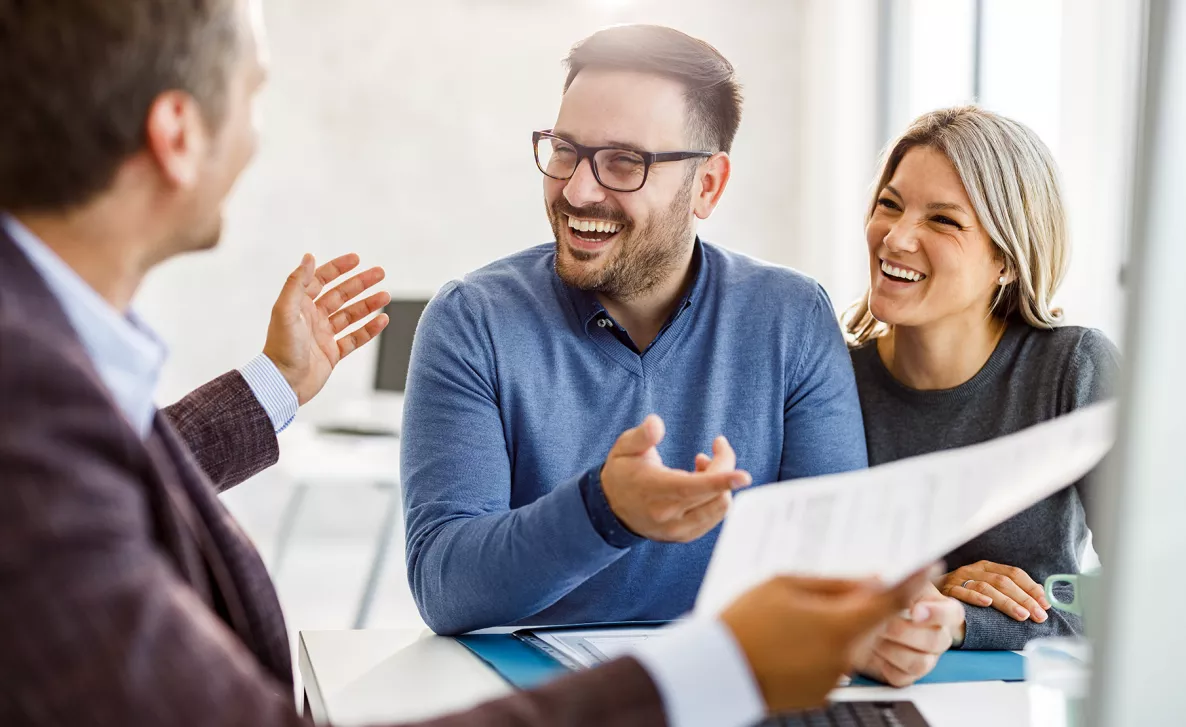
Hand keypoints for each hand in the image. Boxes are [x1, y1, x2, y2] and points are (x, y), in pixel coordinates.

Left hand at [263, 253, 390, 404]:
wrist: (283, 383)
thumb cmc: (281, 347)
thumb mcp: (286, 309)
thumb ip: (297, 282)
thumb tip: (309, 256)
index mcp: (300, 305)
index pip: (322, 280)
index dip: (338, 268)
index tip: (357, 259)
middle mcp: (313, 318)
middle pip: (341, 295)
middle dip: (360, 283)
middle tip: (380, 273)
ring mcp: (324, 335)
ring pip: (351, 316)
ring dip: (368, 305)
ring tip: (385, 296)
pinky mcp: (332, 353)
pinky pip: (355, 338)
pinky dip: (369, 330)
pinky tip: (382, 321)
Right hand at [600, 415, 751, 542]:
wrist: (610, 509)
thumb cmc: (622, 472)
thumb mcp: (624, 448)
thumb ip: (641, 435)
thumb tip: (656, 423)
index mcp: (654, 490)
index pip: (694, 487)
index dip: (721, 480)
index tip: (744, 476)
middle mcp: (668, 515)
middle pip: (715, 494)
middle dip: (724, 466)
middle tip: (716, 446)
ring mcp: (678, 529)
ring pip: (719, 507)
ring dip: (721, 483)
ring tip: (702, 464)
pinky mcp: (685, 536)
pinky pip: (714, 517)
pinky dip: (716, 497)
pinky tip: (701, 483)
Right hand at [721, 568, 934, 714]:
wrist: (716, 669)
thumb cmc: (745, 621)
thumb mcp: (786, 584)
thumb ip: (834, 582)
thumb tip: (871, 581)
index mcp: (840, 625)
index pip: (892, 601)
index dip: (913, 580)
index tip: (929, 564)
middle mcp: (845, 656)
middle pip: (872, 622)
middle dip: (862, 603)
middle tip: (831, 588)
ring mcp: (834, 679)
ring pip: (853, 642)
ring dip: (840, 626)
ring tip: (799, 617)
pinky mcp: (821, 693)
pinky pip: (835, 663)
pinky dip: (823, 649)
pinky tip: (792, 640)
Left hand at [857, 583, 964, 686]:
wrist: (871, 617)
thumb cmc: (890, 597)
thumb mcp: (900, 583)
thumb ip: (904, 583)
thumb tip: (900, 576)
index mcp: (944, 611)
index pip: (953, 614)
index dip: (936, 613)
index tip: (915, 610)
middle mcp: (940, 637)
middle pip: (935, 641)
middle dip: (903, 631)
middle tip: (880, 622)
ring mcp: (926, 658)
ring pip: (919, 663)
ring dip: (891, 649)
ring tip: (870, 635)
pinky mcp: (907, 675)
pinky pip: (901, 677)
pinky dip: (882, 665)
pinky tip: (869, 650)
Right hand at [936, 560, 1050, 622]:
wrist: (925, 597)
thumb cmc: (960, 596)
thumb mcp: (984, 589)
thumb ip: (1007, 591)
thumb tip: (1039, 598)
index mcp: (985, 567)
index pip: (1013, 573)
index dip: (1031, 587)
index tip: (1045, 604)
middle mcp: (973, 570)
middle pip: (1003, 581)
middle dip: (1025, 598)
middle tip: (1039, 615)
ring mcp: (959, 580)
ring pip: (987, 587)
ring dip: (1006, 602)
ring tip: (1022, 616)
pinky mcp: (945, 591)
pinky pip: (961, 592)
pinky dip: (975, 597)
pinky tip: (987, 604)